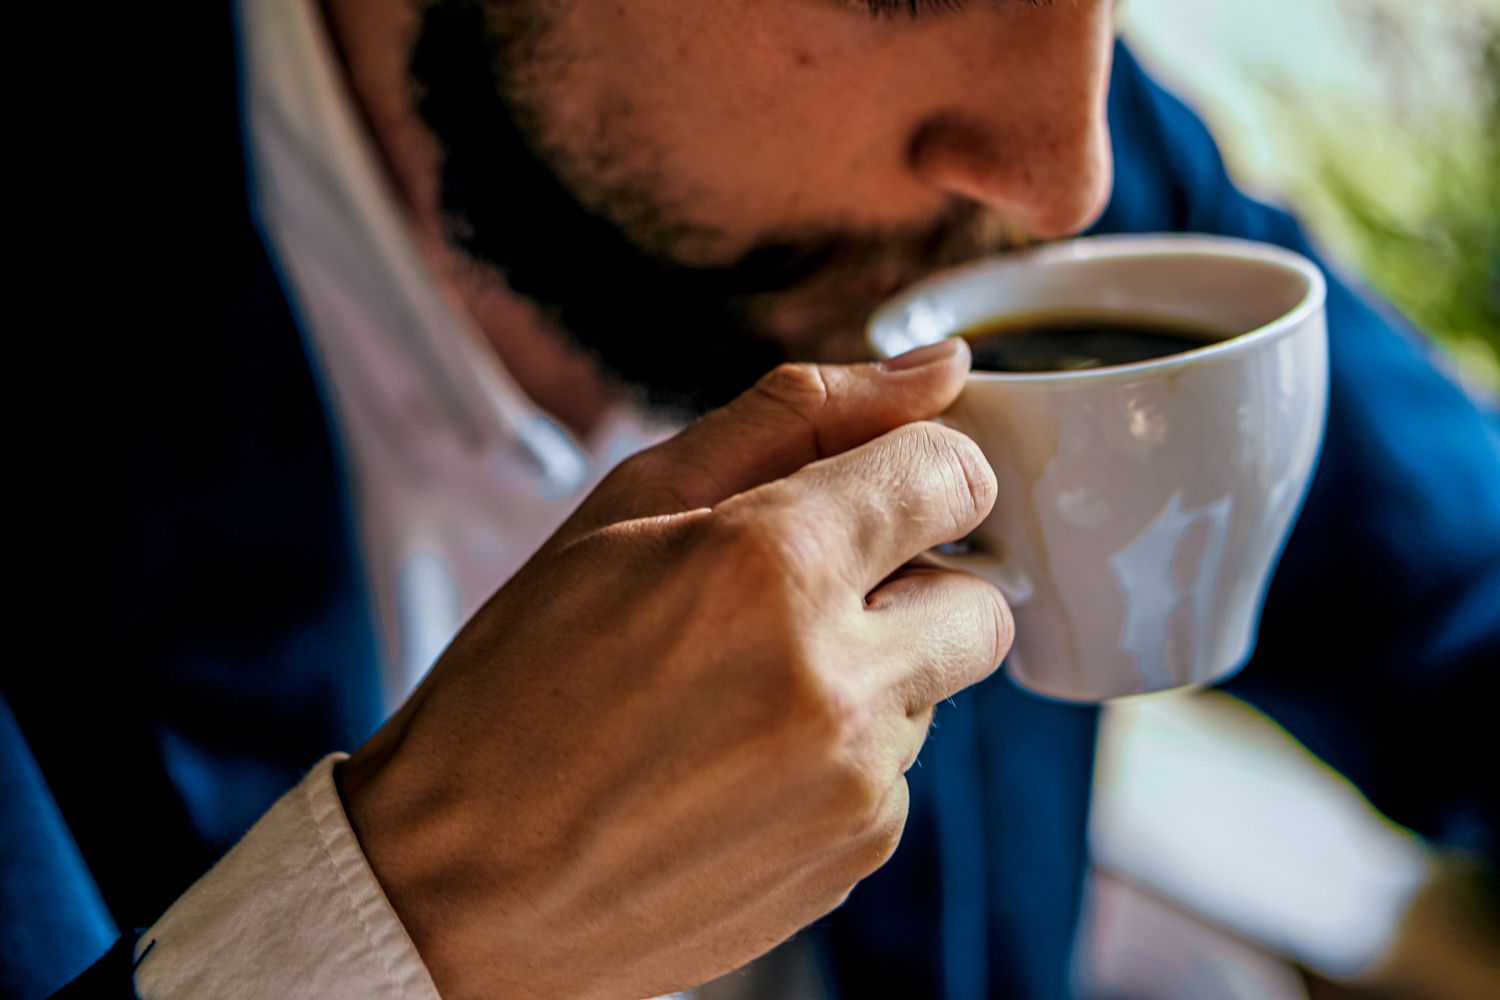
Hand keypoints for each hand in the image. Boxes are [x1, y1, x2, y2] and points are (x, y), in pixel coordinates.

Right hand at [339, 339, 1011, 999]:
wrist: (461, 883)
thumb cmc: (522, 681)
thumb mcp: (627, 507)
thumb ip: (797, 415)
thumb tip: (939, 369)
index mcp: (771, 565)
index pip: (954, 475)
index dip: (922, 470)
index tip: (881, 489)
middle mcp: (837, 681)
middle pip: (981, 596)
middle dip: (917, 581)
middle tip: (805, 595)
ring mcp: (855, 783)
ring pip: (937, 688)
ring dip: (874, 672)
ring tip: (742, 691)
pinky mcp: (856, 855)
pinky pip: (898, 774)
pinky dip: (844, 754)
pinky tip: (740, 763)